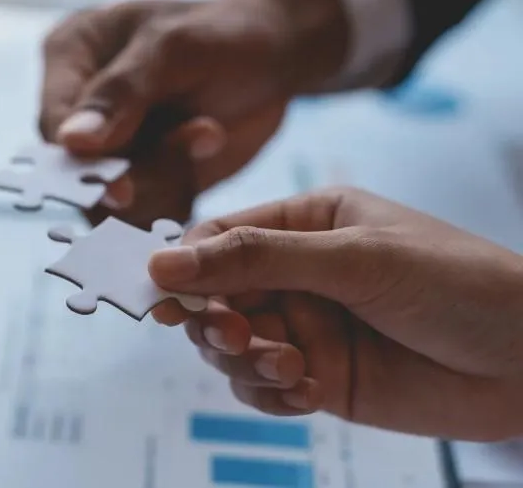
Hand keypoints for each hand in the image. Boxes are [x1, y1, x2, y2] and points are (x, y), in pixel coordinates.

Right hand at [38, 0, 347, 225]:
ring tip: (209, 131)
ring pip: (112, 199)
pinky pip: (144, 209)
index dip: (81, 162)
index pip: (53, 124)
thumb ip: (121, 94)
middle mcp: (79, 103)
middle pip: (80, 170)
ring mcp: (110, 143)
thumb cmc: (225, 32)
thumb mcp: (175, 49)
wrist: (280, 52)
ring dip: (166, 178)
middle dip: (138, 170)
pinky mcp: (141, 175)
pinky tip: (207, 146)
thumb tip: (70, 142)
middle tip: (199, 136)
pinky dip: (179, 189)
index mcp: (70, 55)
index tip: (121, 187)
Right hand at [148, 186, 522, 440]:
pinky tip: (306, 392)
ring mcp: (308, 326)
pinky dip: (270, 394)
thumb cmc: (458, 284)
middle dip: (213, 320)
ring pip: (231, 346)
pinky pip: (263, 388)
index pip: (218, 237)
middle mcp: (298, 273)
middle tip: (234, 335)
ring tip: (289, 367)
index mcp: (305, 222)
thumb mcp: (353, 258)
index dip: (184, 266)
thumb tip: (164, 262)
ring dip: (244, 360)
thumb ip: (256, 258)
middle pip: (214, 295)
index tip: (160, 296)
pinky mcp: (320, 377)